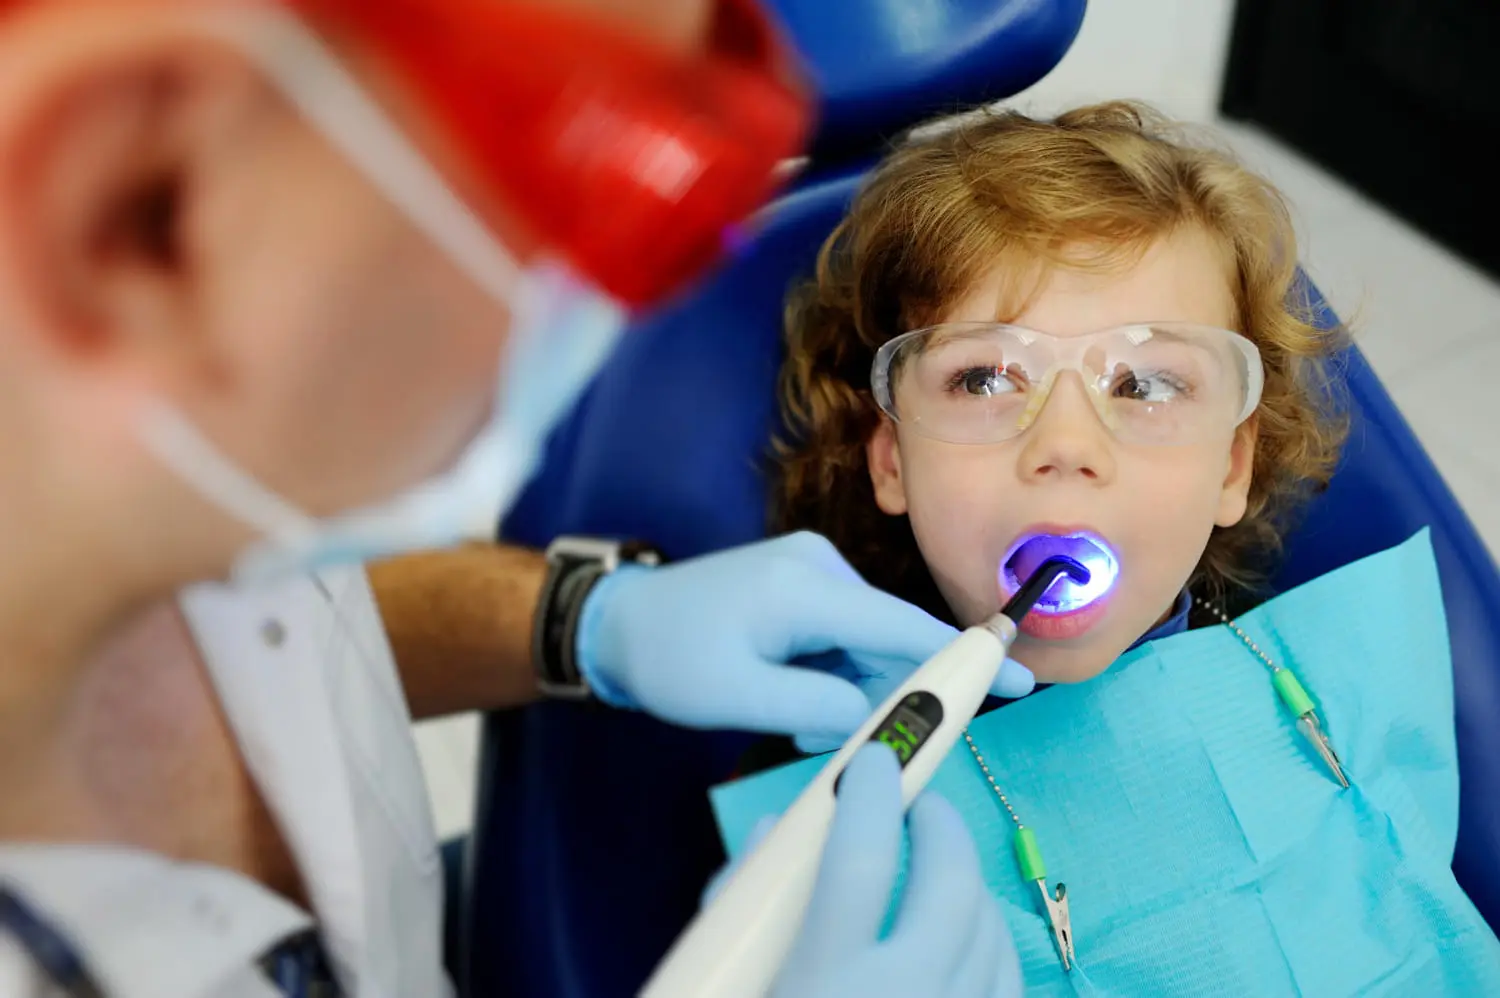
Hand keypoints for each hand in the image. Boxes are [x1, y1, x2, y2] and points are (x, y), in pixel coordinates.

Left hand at [576, 532, 1033, 743]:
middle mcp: (819, 565)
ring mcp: (812, 570)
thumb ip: (813, 711)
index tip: (1018, 679)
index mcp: (804, 588)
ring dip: (846, 690)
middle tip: (821, 735)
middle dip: (875, 695)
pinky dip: (832, 674)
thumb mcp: (736, 698)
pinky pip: (844, 638)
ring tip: (785, 711)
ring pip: (865, 646)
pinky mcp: (804, 583)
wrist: (620, 620)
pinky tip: (789, 692)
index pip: (901, 628)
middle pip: (887, 641)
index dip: (961, 659)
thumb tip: (873, 719)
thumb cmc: (669, 658)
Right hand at [707, 745, 1021, 997]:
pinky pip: (1006, 979)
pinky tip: (963, 932)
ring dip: (964, 880)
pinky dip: (988, 939)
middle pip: (949, 884)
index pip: (857, 859)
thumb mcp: (726, 983)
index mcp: (824, 983)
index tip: (872, 760)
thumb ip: (745, 908)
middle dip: (940, 826)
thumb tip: (784, 829)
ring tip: (934, 865)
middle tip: (918, 805)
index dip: (869, 795)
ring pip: (989, 927)